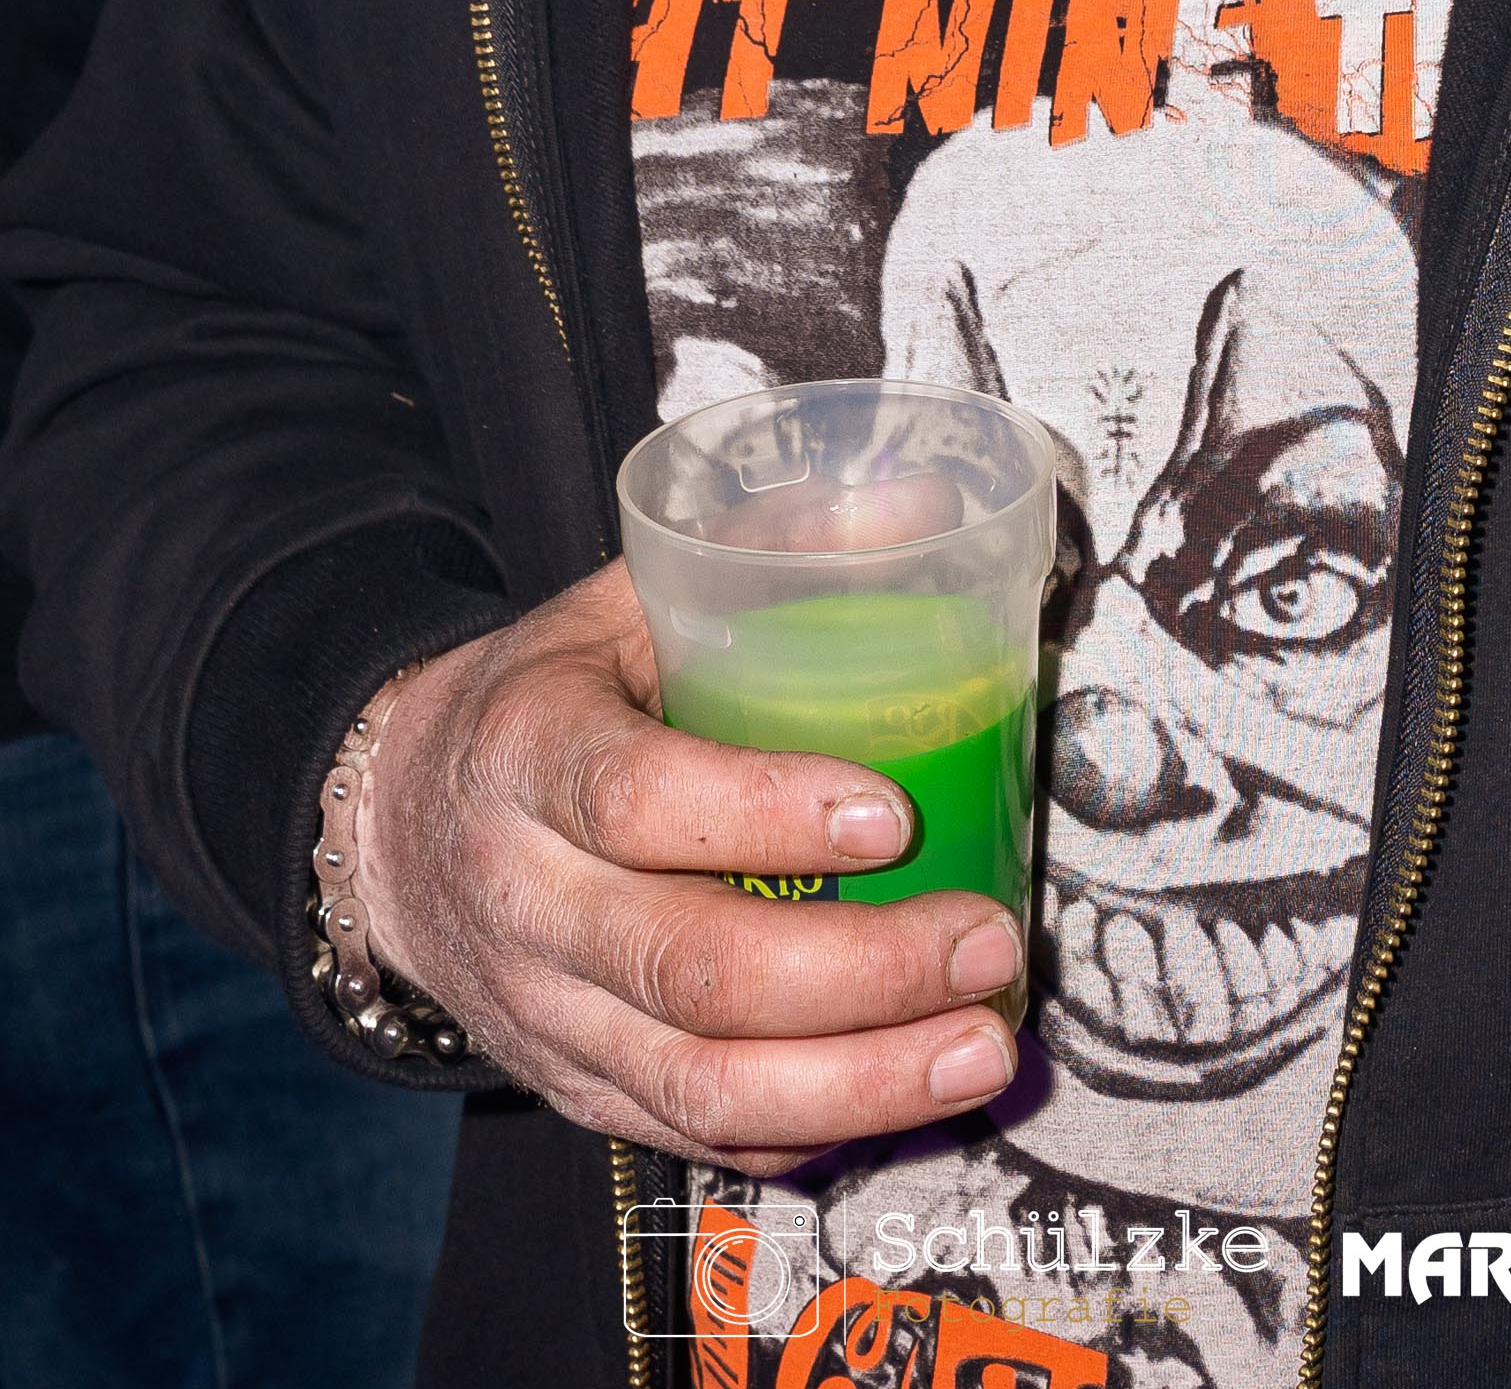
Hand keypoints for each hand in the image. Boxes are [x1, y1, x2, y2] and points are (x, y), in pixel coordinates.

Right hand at [349, 559, 1021, 1169]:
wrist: (396, 824)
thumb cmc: (553, 697)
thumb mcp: (630, 597)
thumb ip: (770, 545)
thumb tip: (923, 502)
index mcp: (529, 751)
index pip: (638, 799)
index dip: (766, 814)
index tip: (891, 813)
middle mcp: (525, 897)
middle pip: (688, 967)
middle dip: (859, 972)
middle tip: (985, 941)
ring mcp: (545, 1011)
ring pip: (697, 1084)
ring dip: (857, 1082)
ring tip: (979, 1049)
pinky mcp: (575, 1088)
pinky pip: (694, 1137)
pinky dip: (808, 1132)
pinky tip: (905, 1098)